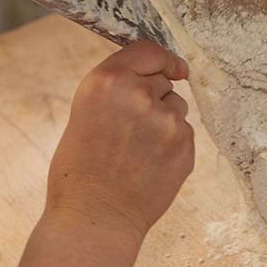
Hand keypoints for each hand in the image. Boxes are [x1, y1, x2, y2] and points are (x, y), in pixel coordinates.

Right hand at [46, 41, 194, 241]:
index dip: (162, 58)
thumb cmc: (81, 169)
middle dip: (153, 99)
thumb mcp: (85, 111)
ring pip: (177, 108)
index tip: (173, 67)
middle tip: (130, 130)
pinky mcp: (184, 145)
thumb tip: (156, 75)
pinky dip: (172, 146)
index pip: (148, 50)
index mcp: (107, 81)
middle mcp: (139, 94)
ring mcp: (166, 121)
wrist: (94, 217)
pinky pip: (185, 134)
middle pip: (163, 82)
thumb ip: (118, 89)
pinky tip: (149, 165)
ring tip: (137, 151)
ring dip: (165, 122)